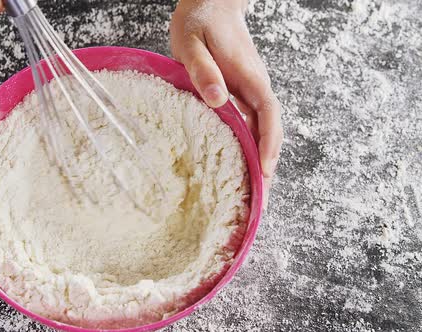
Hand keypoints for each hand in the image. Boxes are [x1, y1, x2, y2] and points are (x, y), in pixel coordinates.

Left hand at [170, 0, 282, 208]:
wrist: (210, 2)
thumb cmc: (199, 20)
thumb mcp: (191, 42)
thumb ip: (203, 70)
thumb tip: (218, 100)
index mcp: (249, 77)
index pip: (268, 116)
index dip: (268, 145)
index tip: (265, 172)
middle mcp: (254, 87)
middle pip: (269, 130)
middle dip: (267, 163)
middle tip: (260, 198)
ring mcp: (249, 90)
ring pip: (260, 130)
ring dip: (258, 158)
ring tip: (251, 191)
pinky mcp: (239, 92)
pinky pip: (248, 123)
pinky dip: (247, 145)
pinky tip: (236, 162)